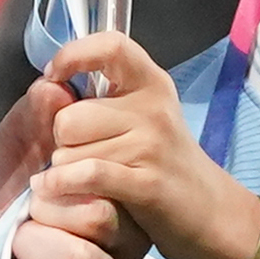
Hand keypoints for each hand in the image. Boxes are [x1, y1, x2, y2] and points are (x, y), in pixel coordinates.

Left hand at [36, 31, 259, 258]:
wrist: (211, 212)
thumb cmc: (162, 164)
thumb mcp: (141, 119)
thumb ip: (102, 100)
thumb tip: (48, 88)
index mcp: (151, 84)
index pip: (111, 46)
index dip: (73, 55)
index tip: (53, 75)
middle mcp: (153, 108)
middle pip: (69, 117)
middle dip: (61, 142)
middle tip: (81, 156)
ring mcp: (152, 145)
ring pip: (70, 152)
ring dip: (65, 171)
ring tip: (88, 180)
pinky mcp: (147, 184)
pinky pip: (86, 175)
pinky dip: (62, 184)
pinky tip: (54, 188)